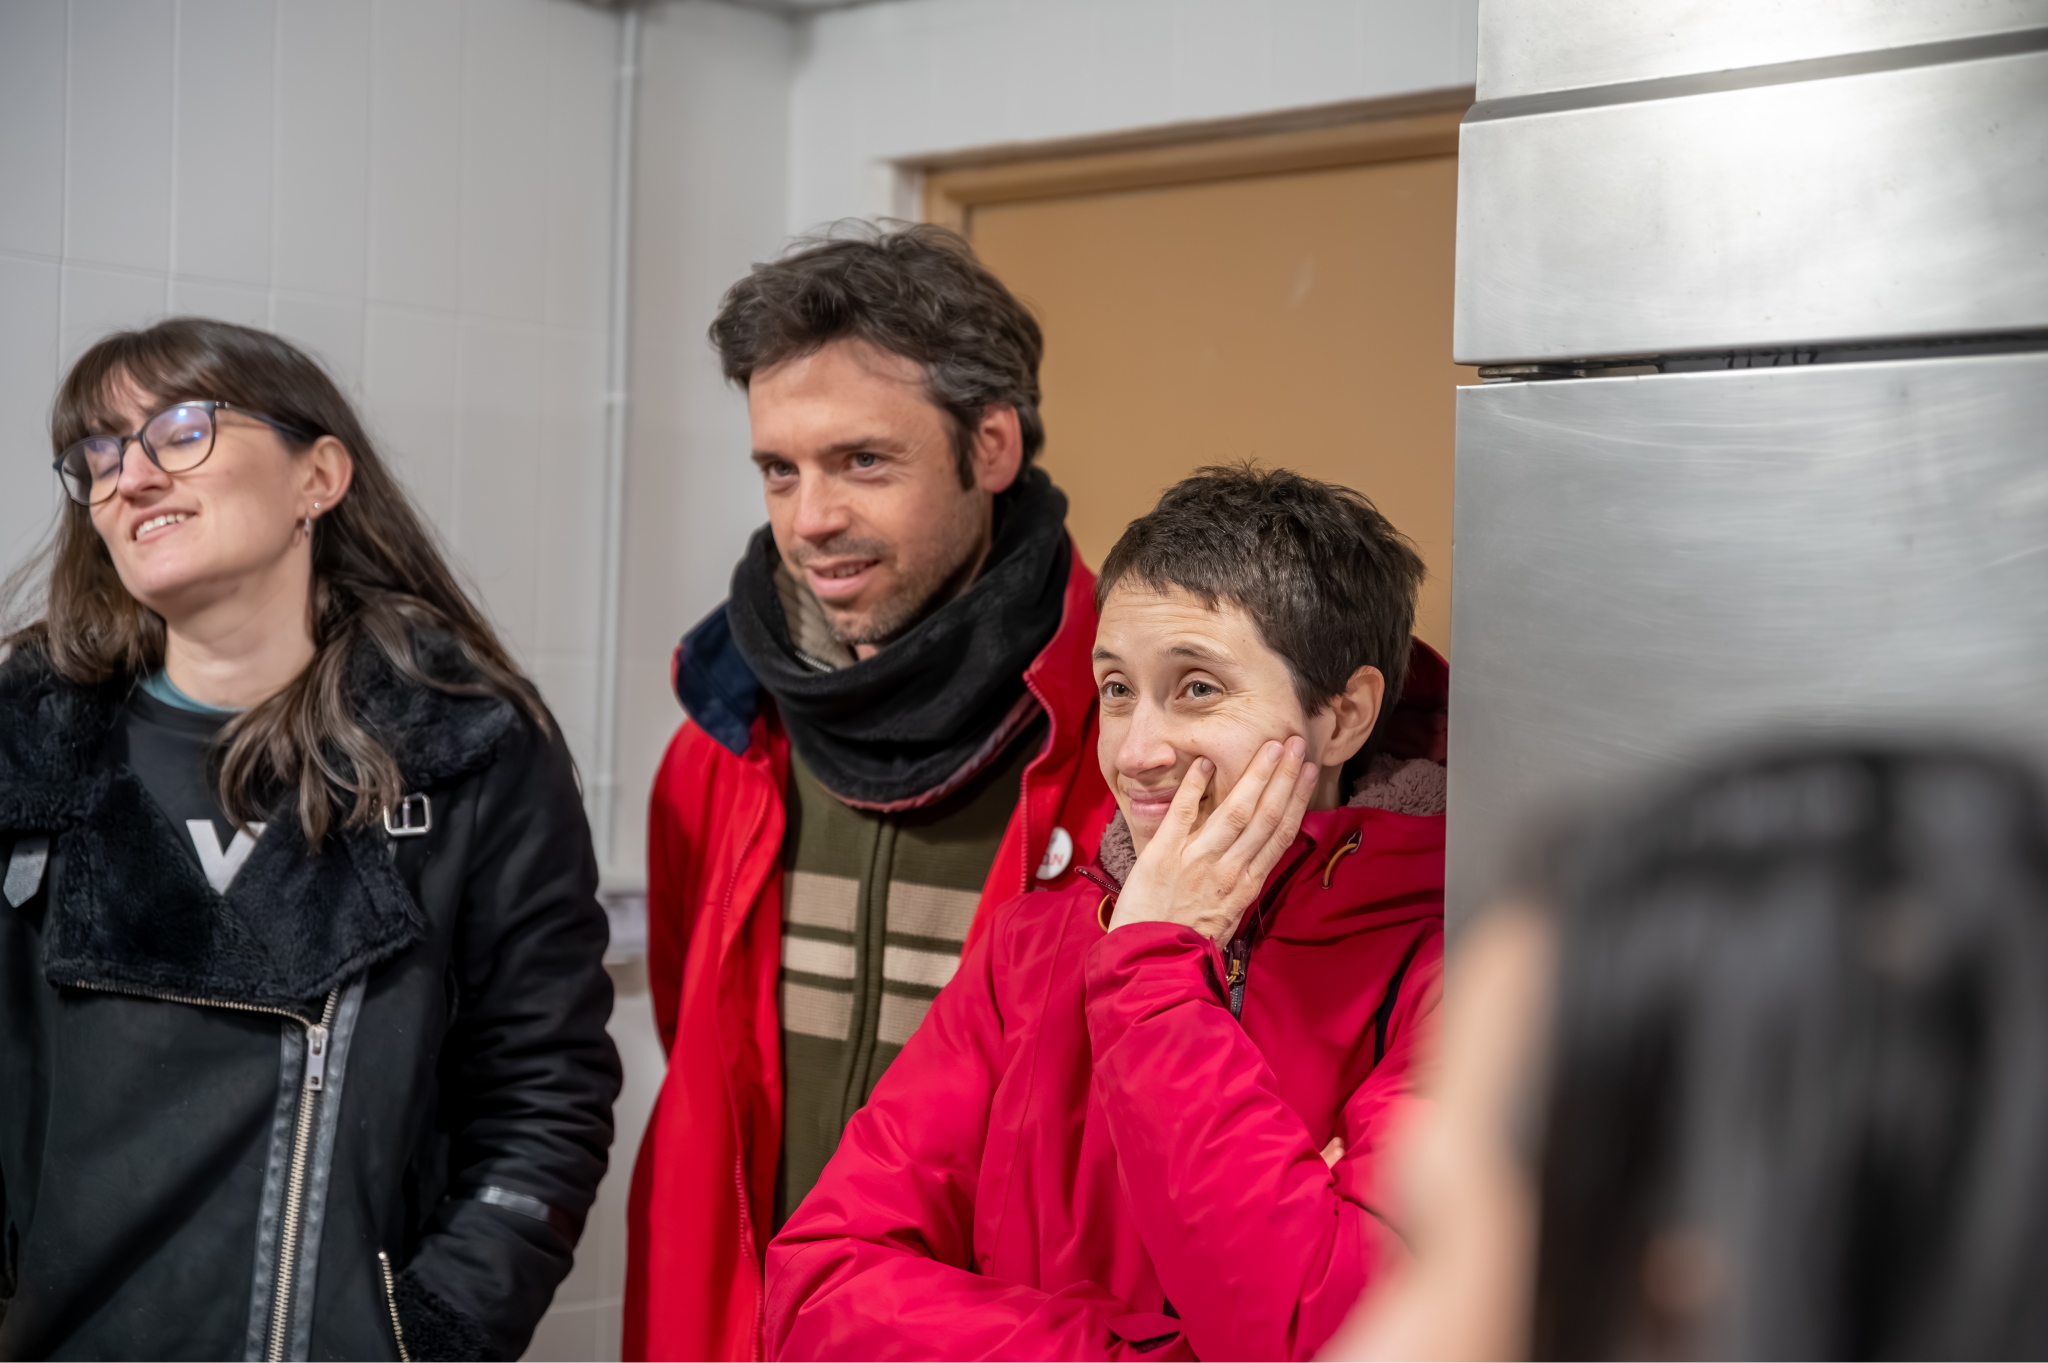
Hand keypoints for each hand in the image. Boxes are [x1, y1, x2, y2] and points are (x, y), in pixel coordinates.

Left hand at [1108, 737, 1317, 942]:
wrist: (1151, 963)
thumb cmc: (1187, 940)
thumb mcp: (1228, 914)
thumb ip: (1241, 880)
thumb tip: (1254, 852)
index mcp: (1247, 883)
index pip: (1280, 833)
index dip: (1296, 799)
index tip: (1307, 772)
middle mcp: (1229, 869)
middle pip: (1265, 816)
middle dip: (1283, 777)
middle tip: (1296, 743)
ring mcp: (1197, 860)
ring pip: (1235, 812)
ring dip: (1255, 776)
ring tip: (1269, 746)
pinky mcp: (1163, 855)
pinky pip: (1182, 814)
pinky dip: (1194, 787)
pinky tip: (1205, 762)